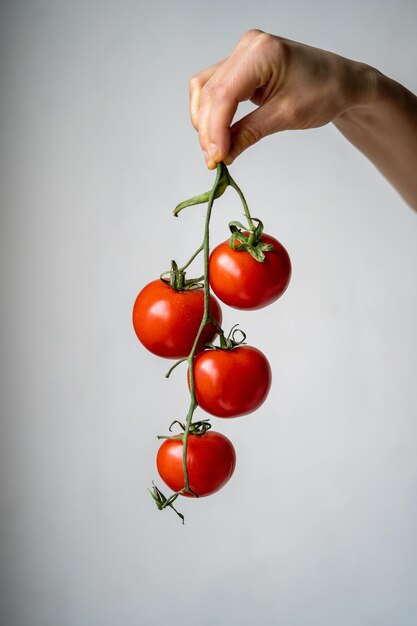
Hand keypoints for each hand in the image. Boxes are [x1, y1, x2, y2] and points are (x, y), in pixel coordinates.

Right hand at [190, 29, 374, 167]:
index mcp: (261, 53)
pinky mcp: (240, 66)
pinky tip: (216, 134)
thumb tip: (222, 155)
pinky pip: (214, 88)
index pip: (224, 94)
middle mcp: (247, 47)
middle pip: (210, 92)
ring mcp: (242, 54)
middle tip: (214, 161)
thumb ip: (249, 133)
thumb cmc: (324, 92)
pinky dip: (212, 113)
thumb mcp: (286, 116)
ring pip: (206, 90)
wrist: (341, 82)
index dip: (215, 130)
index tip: (216, 159)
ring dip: (204, 122)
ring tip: (214, 150)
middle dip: (208, 130)